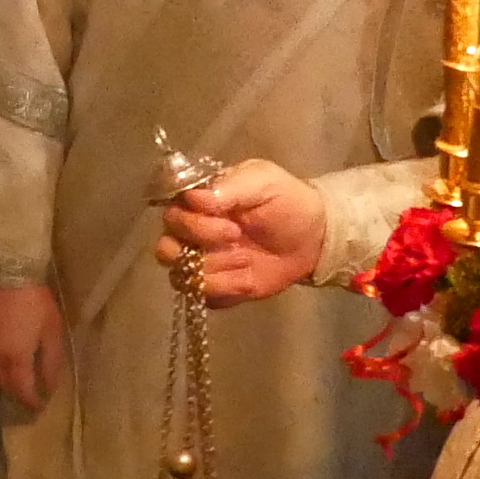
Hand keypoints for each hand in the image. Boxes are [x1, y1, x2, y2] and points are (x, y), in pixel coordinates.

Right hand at [0, 283, 66, 410]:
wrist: (7, 272)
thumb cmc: (36, 302)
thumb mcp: (52, 332)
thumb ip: (51, 363)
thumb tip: (50, 387)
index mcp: (15, 359)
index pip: (21, 391)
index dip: (30, 401)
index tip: (39, 407)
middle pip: (4, 384)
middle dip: (16, 392)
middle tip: (28, 396)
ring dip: (5, 376)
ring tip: (16, 377)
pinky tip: (2, 352)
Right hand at [155, 158, 329, 302]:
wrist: (313, 238)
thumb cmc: (286, 202)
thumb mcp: (262, 182)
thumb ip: (228, 188)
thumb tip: (193, 198)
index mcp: (198, 202)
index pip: (171, 214)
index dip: (193, 222)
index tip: (230, 222)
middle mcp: (191, 233)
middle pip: (166, 247)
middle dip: (204, 246)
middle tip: (236, 238)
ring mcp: (202, 262)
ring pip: (181, 276)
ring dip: (216, 270)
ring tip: (246, 260)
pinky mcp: (215, 287)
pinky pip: (201, 297)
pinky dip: (225, 289)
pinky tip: (247, 279)